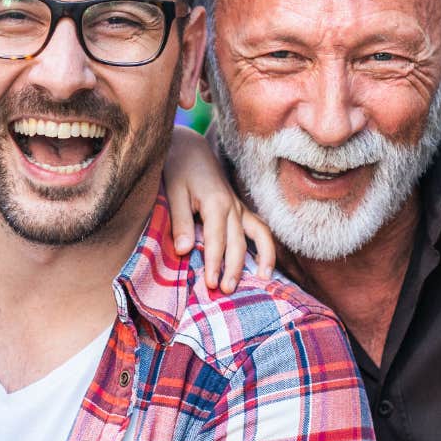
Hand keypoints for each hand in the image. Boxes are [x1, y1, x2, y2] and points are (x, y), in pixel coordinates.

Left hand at [165, 126, 276, 291]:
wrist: (190, 149)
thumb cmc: (179, 170)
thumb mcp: (173, 192)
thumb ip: (180, 222)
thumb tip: (184, 251)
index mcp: (215, 203)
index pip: (216, 240)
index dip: (214, 263)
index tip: (211, 284)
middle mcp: (232, 206)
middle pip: (237, 243)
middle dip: (233, 268)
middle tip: (226, 291)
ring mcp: (240, 207)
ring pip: (257, 235)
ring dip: (261, 258)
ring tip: (262, 280)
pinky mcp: (241, 208)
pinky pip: (260, 228)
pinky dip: (266, 246)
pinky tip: (265, 265)